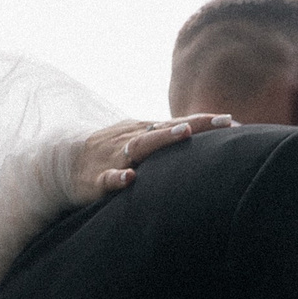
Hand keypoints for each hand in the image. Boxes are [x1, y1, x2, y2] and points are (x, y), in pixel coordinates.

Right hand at [72, 114, 232, 202]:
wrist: (63, 163)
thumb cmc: (112, 153)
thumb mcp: (140, 143)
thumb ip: (167, 142)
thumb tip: (202, 142)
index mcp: (143, 132)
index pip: (179, 124)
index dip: (206, 122)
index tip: (234, 120)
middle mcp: (132, 139)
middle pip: (166, 128)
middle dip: (195, 124)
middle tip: (223, 121)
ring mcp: (114, 157)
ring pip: (139, 146)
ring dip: (162, 139)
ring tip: (185, 133)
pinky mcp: (97, 178)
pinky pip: (108, 177)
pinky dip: (118, 177)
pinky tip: (130, 178)